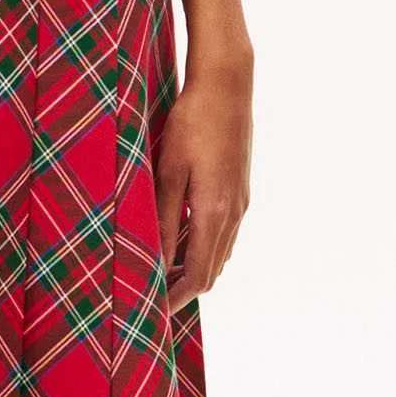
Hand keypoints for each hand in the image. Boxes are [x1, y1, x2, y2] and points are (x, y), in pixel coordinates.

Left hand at [155, 65, 251, 301]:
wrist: (227, 85)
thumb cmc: (191, 122)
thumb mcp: (168, 170)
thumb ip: (164, 219)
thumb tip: (157, 261)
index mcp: (215, 212)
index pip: (199, 275)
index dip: (177, 299)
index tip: (154, 311)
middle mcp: (234, 213)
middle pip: (212, 270)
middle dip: (185, 290)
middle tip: (154, 298)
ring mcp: (241, 202)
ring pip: (220, 253)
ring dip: (195, 269)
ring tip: (163, 274)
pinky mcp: (241, 190)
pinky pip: (225, 233)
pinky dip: (205, 248)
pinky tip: (183, 240)